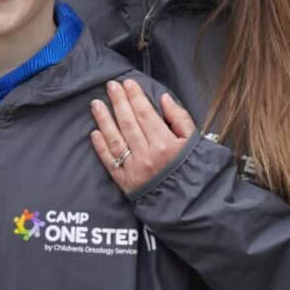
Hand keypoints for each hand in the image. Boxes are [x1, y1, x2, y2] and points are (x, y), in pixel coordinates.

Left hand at [89, 79, 195, 194]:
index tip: (127, 83)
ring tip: (96, 104)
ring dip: (104, 120)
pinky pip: (109, 162)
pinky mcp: (125, 183)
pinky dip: (100, 147)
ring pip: (115, 140)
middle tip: (110, 86)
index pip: (145, 115)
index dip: (135, 97)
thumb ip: (180, 119)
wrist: (189, 205)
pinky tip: (94, 132)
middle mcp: (147, 156)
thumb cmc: (193, 171)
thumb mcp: (195, 143)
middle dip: (118, 102)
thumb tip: (164, 99)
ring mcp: (134, 170)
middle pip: (128, 123)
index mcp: (166, 144)